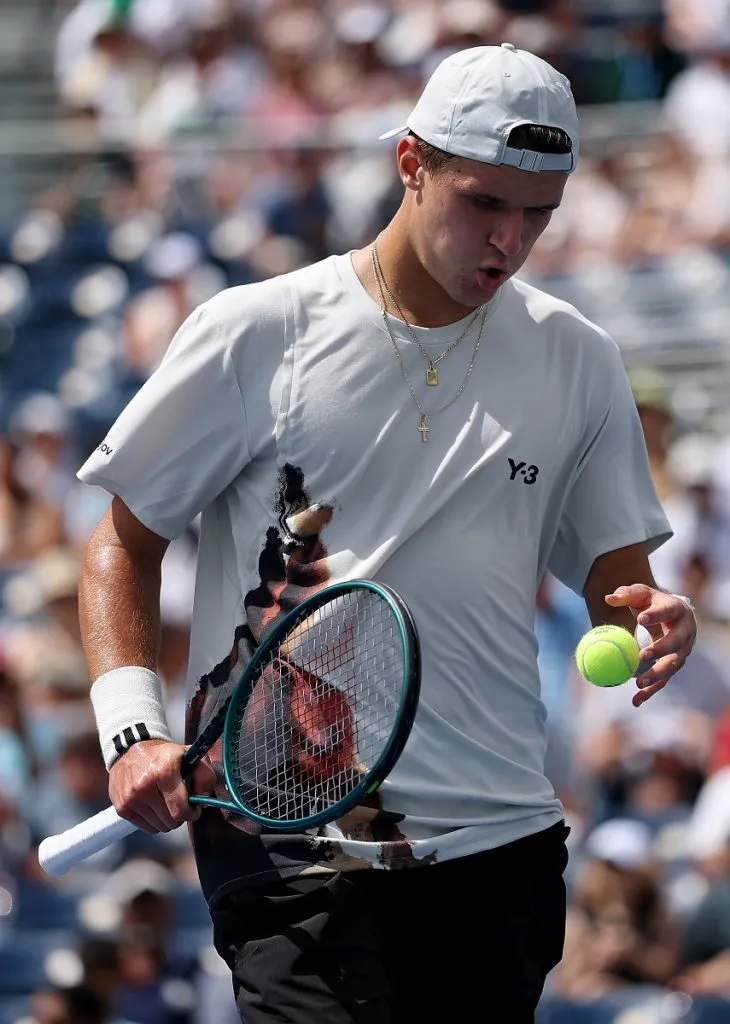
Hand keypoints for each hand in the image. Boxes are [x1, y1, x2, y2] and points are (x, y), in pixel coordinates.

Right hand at [108, 739, 216, 832]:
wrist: (129, 749)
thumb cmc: (162, 755)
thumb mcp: (188, 754)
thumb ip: (204, 774)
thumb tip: (204, 798)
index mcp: (164, 771)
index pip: (181, 810)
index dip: (192, 813)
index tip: (194, 809)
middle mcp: (144, 786)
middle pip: (171, 821)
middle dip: (180, 816)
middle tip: (180, 804)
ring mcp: (131, 798)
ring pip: (159, 827)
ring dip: (167, 819)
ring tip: (166, 802)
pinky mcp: (121, 807)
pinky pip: (146, 827)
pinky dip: (154, 821)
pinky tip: (154, 806)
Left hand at [604, 585, 696, 707]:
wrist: (671, 614)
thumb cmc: (653, 601)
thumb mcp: (640, 593)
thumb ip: (626, 594)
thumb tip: (608, 598)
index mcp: (677, 609)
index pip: (667, 611)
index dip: (655, 616)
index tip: (640, 618)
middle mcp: (685, 631)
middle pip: (675, 643)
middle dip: (661, 650)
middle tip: (642, 656)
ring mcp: (682, 651)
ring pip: (672, 665)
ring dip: (657, 675)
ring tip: (639, 683)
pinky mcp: (674, 664)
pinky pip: (663, 680)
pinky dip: (651, 691)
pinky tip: (636, 700)